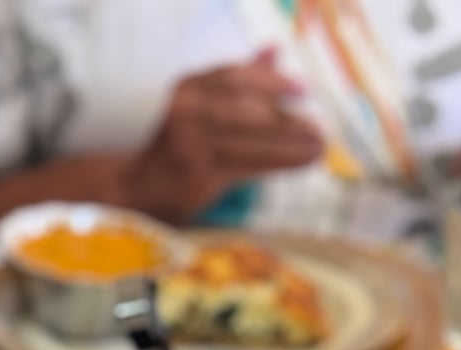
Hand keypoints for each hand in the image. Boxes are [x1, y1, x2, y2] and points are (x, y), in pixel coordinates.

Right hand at [124, 51, 323, 223]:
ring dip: (289, 141)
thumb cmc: (181, 147)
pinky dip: (278, 162)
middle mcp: (186, 109)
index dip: (271, 80)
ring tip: (317, 146)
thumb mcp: (203, 107)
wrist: (142, 188)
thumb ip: (237, 82)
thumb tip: (274, 50)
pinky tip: (300, 163)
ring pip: (250, 135)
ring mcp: (191, 140)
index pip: (235, 76)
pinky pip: (248, 163)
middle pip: (246, 105)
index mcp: (189, 87)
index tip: (301, 88)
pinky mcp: (199, 171)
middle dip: (285, 116)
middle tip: (318, 127)